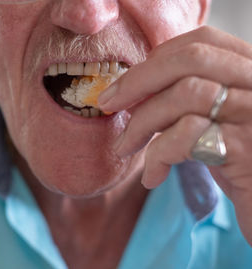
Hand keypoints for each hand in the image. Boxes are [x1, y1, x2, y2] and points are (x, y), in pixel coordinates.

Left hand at [98, 26, 251, 244]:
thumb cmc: (239, 166)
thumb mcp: (215, 122)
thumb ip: (185, 99)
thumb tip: (131, 90)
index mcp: (251, 71)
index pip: (202, 41)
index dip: (157, 58)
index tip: (127, 83)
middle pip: (191, 59)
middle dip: (138, 80)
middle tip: (108, 103)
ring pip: (185, 95)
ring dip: (141, 123)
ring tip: (125, 148)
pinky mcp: (247, 149)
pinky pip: (187, 136)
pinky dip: (158, 156)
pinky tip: (153, 177)